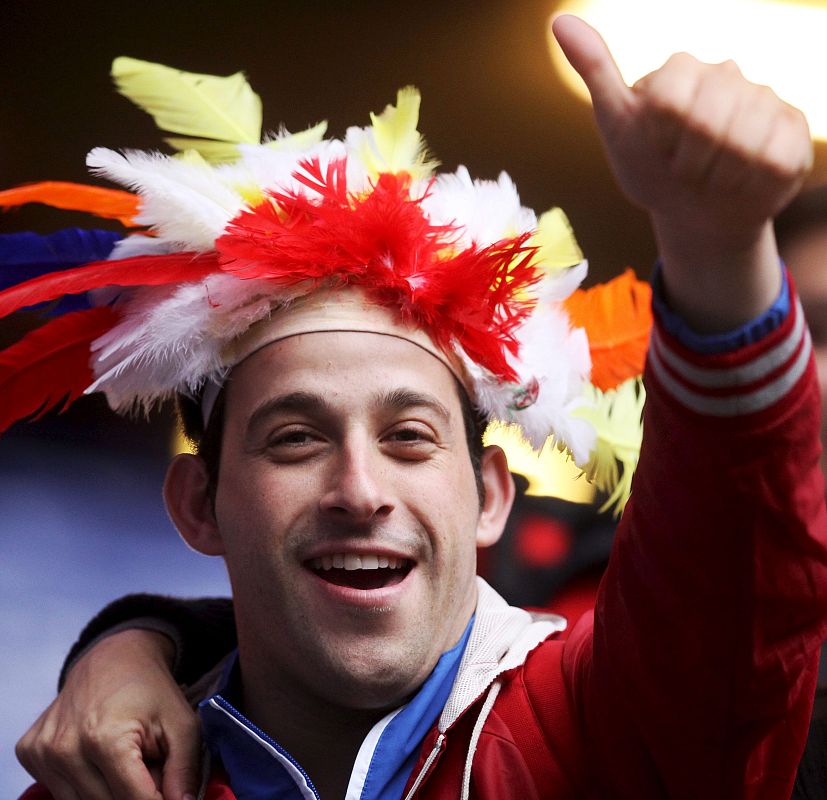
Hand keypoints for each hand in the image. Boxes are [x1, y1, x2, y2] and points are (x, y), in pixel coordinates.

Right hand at [16, 629, 199, 799]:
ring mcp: (42, 752)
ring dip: (109, 792)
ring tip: (126, 762)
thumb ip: (184, 769)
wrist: (113, 657)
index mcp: (105, 739)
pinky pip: (60, 791)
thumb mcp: (181, 723)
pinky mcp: (29, 753)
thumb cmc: (151, 690)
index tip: (170, 795)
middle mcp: (66, 748)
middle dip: (134, 794)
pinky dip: (85, 784)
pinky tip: (99, 760)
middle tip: (148, 767)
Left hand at [552, 14, 812, 330]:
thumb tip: (560, 21)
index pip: (671, 103)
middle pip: (708, 123)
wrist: (691, 213)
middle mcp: (727, 75)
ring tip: (710, 175)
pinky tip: (740, 180)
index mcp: (681, 69)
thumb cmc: (650, 167)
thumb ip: (595, 71)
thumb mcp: (616, 124)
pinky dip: (749, 184)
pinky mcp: (793, 130)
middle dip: (687, 163)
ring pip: (744, 144)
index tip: (657, 148)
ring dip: (717, 177)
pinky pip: (775, 160)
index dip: (661, 140)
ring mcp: (764, 100)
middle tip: (683, 168)